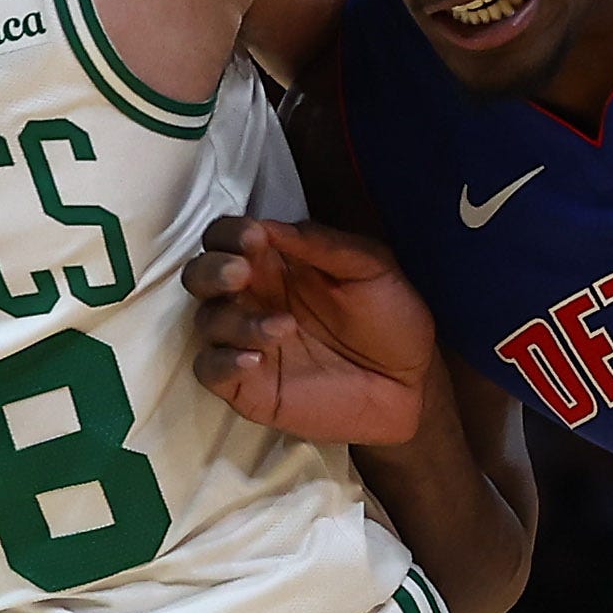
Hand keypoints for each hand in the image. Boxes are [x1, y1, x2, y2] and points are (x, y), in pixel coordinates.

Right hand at [183, 214, 439, 445]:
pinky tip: (256, 359)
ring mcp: (246, 343)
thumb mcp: (369, 268)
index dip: (229, 233)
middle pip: (199, 276)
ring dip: (234, 319)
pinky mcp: (248, 386)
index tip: (254, 238)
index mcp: (276, 263)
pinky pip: (209, 370)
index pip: (227, 238)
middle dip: (211, 270)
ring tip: (284, 327)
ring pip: (205, 321)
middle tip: (241, 274)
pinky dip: (222, 361)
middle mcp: (253, 299)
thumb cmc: (392, 319)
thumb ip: (321, 244)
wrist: (413, 385)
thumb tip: (268, 226)